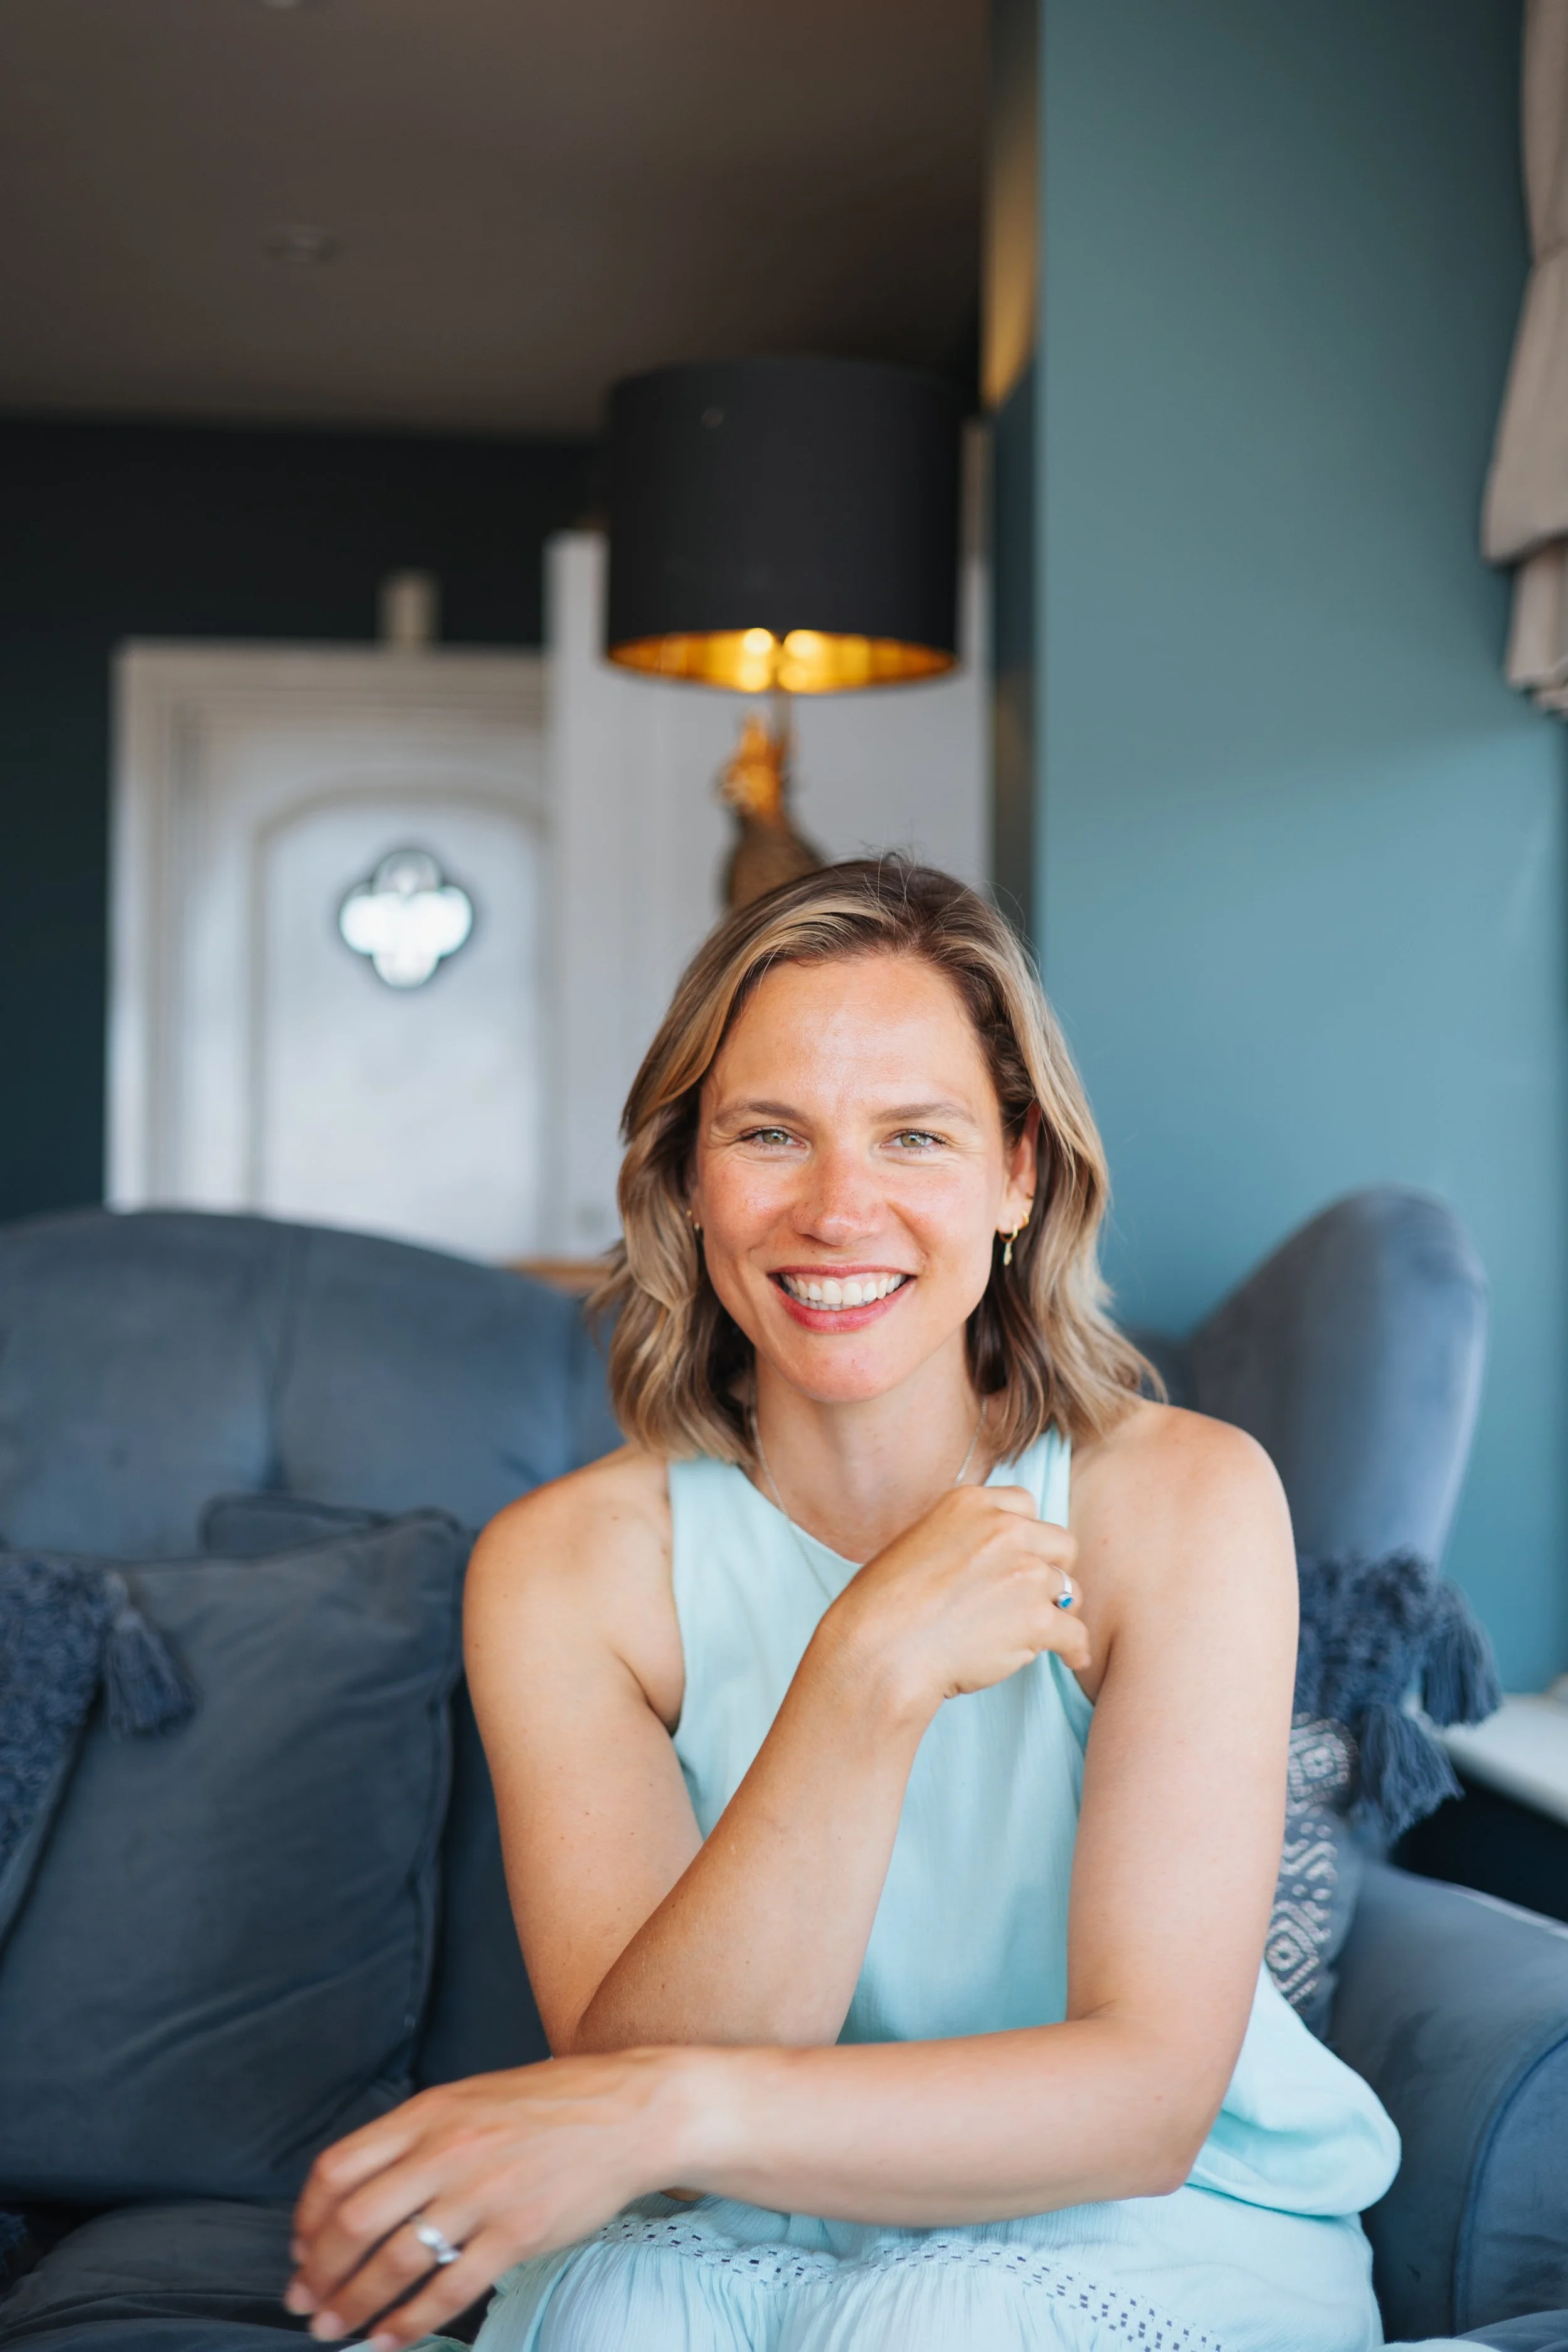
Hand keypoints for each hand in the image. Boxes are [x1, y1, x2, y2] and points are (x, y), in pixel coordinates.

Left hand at [285, 2051, 688, 2348]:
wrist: (629, 2112)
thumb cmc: (548, 2106)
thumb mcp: (469, 2098)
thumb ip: (417, 2137)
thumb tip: (359, 2190)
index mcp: (430, 2113)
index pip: (339, 2169)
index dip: (308, 2218)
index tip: (300, 2249)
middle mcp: (447, 2150)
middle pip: (354, 2222)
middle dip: (319, 2273)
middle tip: (307, 2303)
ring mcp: (483, 2194)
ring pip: (395, 2263)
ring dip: (355, 2306)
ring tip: (336, 2330)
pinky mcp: (518, 2233)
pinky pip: (450, 2291)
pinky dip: (411, 2324)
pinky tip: (392, 2340)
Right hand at [821, 1484, 1087, 1721]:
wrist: (881, 1647)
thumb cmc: (882, 1605)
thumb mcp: (916, 1542)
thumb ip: (958, 1539)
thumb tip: (980, 1562)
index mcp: (971, 1503)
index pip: (1024, 1505)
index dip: (1026, 1536)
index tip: (1020, 1558)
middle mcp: (1004, 1529)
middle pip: (1059, 1544)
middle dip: (1051, 1570)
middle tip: (1036, 1597)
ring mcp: (1024, 1572)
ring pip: (1069, 1590)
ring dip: (1059, 1611)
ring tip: (1050, 1633)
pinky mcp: (1037, 1618)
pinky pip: (1074, 1632)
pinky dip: (1074, 1648)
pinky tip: (1071, 1658)